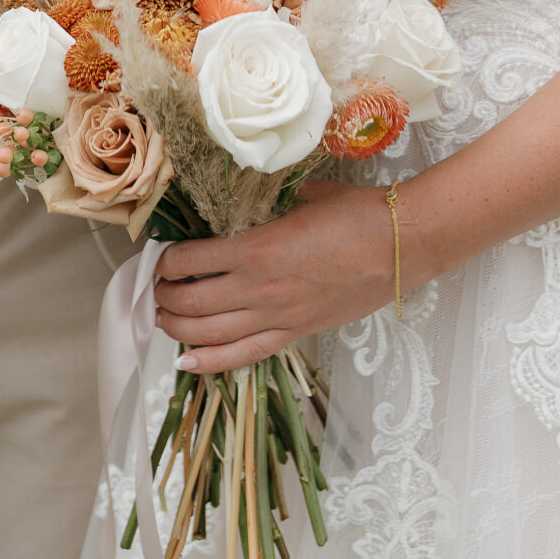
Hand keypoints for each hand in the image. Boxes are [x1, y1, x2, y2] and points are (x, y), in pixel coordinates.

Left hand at [154, 181, 392, 374]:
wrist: (402, 244)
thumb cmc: (357, 213)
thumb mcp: (303, 195)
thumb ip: (266, 199)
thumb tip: (240, 196)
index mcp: (258, 248)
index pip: (191, 260)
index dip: (166, 260)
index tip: (159, 255)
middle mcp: (260, 288)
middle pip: (192, 301)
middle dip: (165, 295)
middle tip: (157, 286)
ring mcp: (278, 316)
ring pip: (210, 334)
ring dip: (178, 327)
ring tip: (163, 316)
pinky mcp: (296, 333)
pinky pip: (244, 355)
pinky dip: (211, 363)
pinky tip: (187, 363)